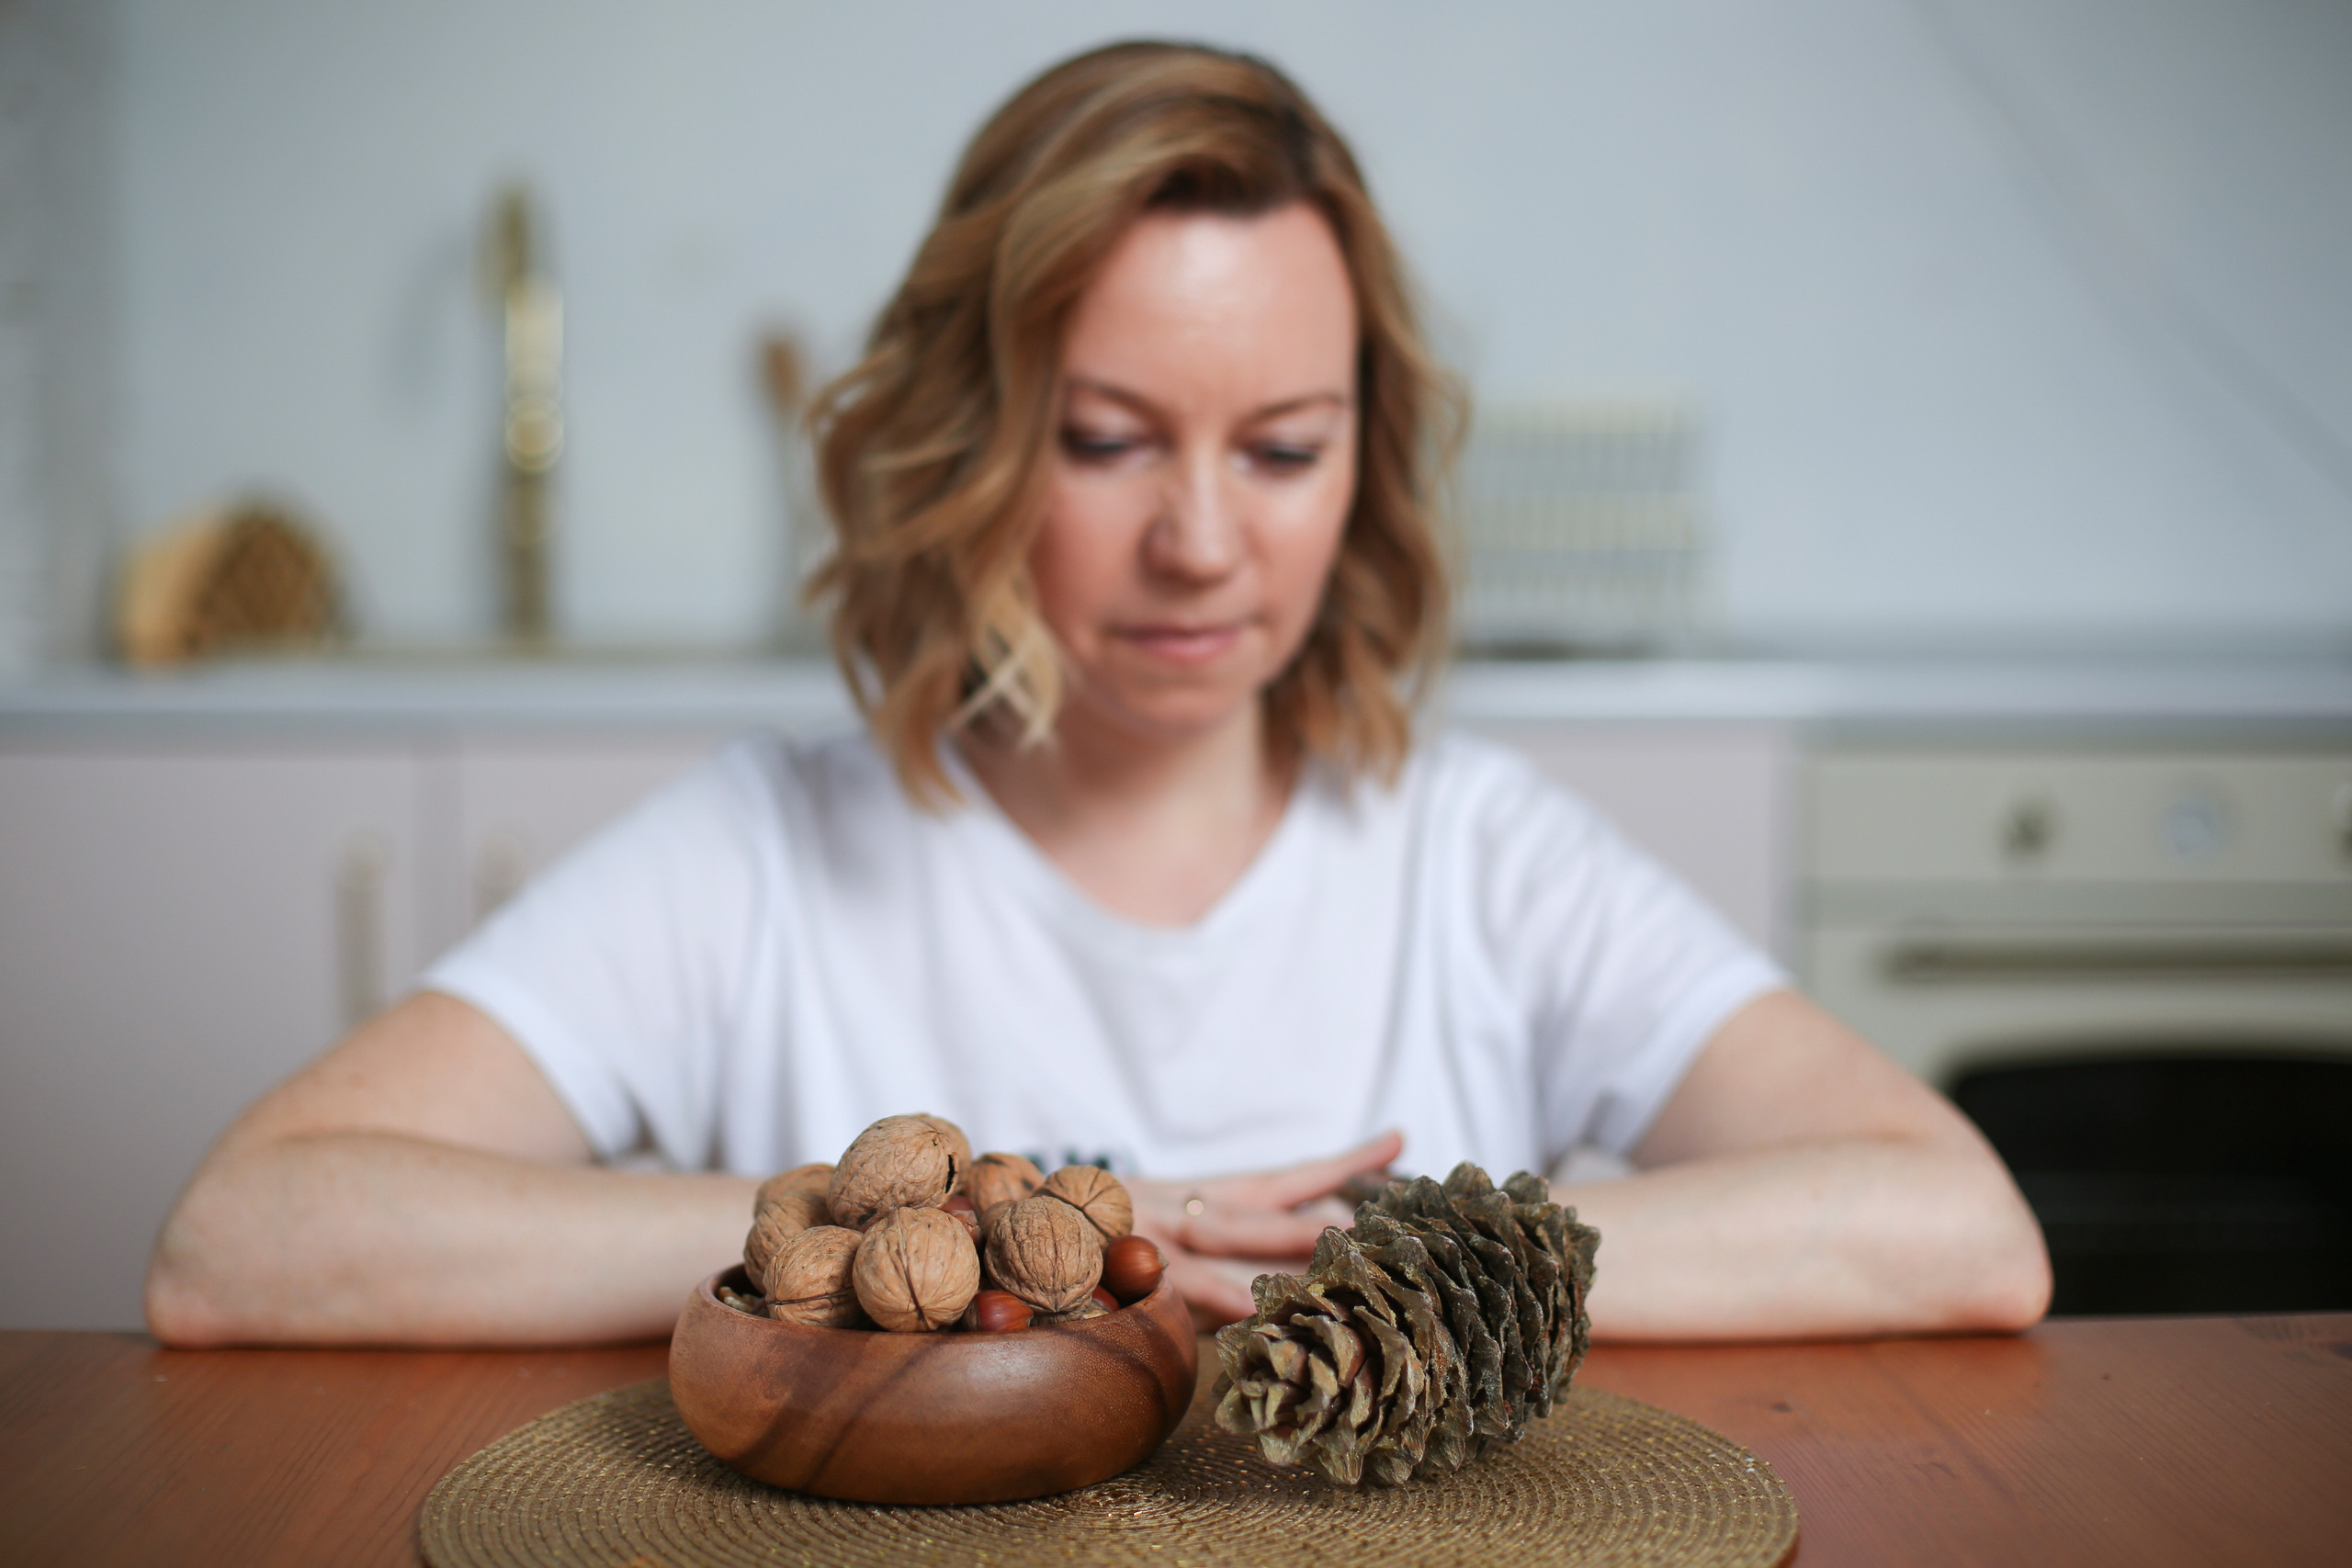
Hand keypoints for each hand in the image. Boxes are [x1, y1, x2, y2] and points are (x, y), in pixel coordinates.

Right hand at [1126, 1130, 1402, 1328]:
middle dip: (1326, 1207)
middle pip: (1270, 1202)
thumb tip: (1310, 1227)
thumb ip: (1230, 1231)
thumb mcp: (1168, 1221)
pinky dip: (1212, 1293)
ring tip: (1337, 1242)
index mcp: (1205, 1194)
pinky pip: (1177, 1281)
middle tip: (1381, 1215)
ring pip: (1230, 1233)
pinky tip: (1249, 1306)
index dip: (1342, 1162)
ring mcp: (1156, 1230)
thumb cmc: (1099, 1230)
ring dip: (1283, 1242)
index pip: (1287, 1176)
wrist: (1010, 1218)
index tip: (1399, 1139)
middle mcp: (1187, 1204)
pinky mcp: (1126, 1260)